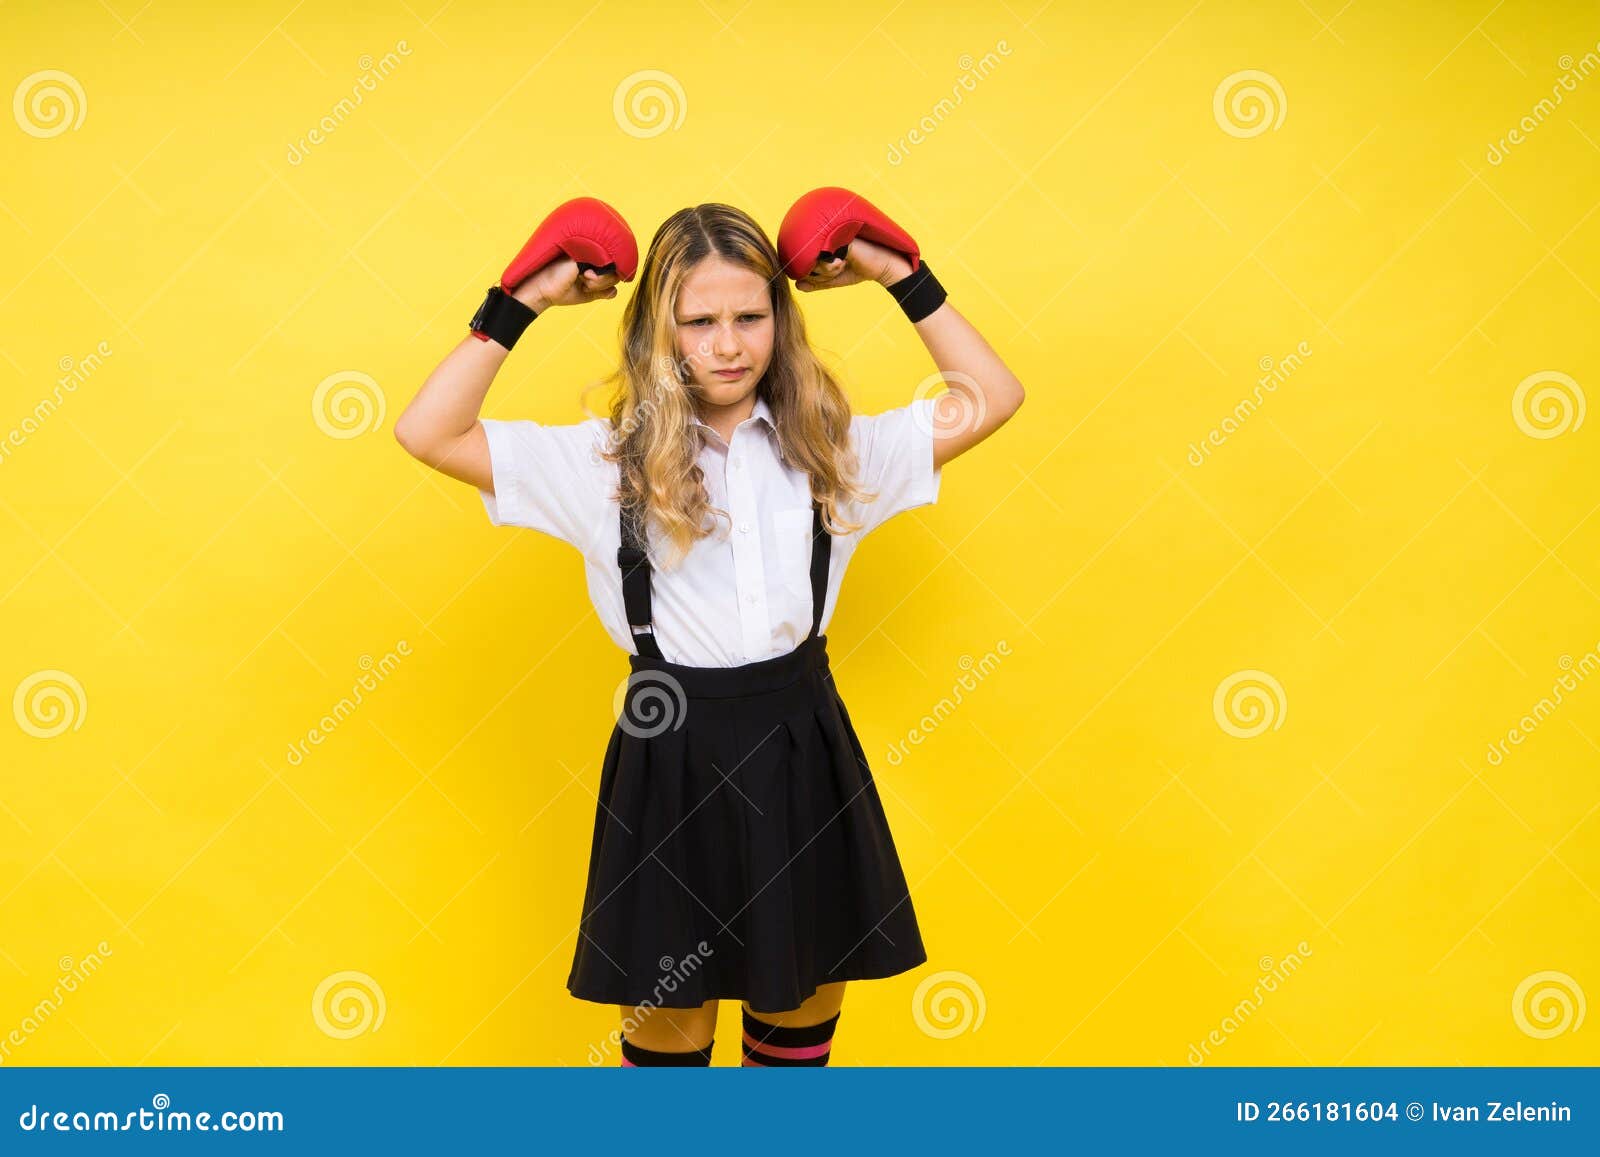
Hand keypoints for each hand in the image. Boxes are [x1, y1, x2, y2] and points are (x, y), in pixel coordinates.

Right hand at [510, 257, 619, 311]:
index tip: (589, 289)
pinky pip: (604, 265)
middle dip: (603, 284)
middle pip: (615, 272)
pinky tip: (583, 275)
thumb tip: (614, 292)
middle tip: (586, 285)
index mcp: (590, 265)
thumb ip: (601, 291)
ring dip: (599, 281)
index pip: (612, 272)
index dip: (606, 283)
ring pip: (612, 269)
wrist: (543, 289)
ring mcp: (588, 252)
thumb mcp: (586, 294)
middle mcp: (591, 256)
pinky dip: (597, 277)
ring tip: (583, 279)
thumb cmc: (560, 292)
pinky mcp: (584, 251)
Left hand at [795, 236, 913, 292]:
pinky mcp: (835, 237)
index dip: (813, 276)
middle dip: (820, 275)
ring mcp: (828, 234)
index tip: (830, 275)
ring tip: (843, 264)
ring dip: (826, 272)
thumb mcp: (835, 279)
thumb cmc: (860, 270)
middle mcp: (823, 236)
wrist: (882, 266)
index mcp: (822, 244)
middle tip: (839, 268)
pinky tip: (845, 261)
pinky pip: (821, 259)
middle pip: (805, 263)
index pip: (804, 263)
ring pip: (811, 262)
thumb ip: (816, 282)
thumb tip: (797, 285)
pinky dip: (831, 267)